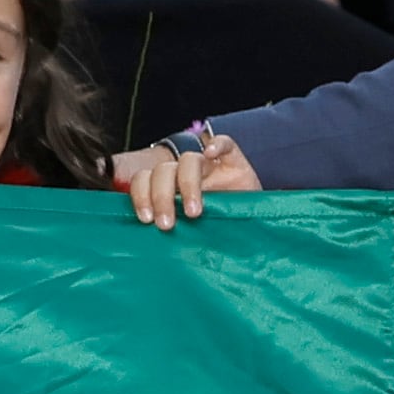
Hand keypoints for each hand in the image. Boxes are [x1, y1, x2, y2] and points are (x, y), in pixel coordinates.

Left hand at [117, 133, 259, 225]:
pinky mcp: (234, 161)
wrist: (253, 227)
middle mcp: (185, 174)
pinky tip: (211, 153)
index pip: (144, 180)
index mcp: (168, 188)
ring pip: (189, 160)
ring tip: (194, 213)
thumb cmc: (218, 232)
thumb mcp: (190, 235)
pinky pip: (224, 143)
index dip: (140, 195)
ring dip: (187, 183)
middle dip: (161, 197)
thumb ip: (172, 234)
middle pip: (164, 171)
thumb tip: (146, 249)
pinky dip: (216, 145)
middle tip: (167, 225)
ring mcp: (210, 166)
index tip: (146, 220)